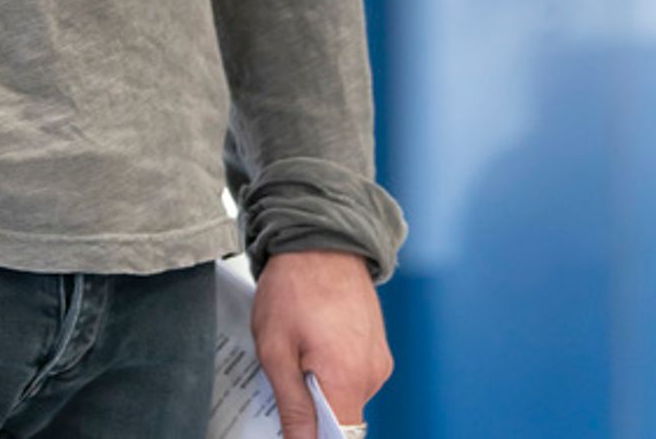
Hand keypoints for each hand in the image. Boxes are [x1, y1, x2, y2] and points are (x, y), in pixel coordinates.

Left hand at [252, 250, 391, 436]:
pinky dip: (335, 367)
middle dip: (314, 409)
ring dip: (323, 385)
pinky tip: (315, 338)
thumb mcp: (276, 349)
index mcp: (348, 379)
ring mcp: (378, 358)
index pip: (341, 438)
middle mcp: (373, 373)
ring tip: (300, 347)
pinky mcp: (377, 344)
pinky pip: (355, 372)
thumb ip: (292, 406)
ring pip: (348, 395)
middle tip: (288, 374)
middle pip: (343, 418)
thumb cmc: (295, 284)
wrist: (319, 237)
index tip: (296, 428)